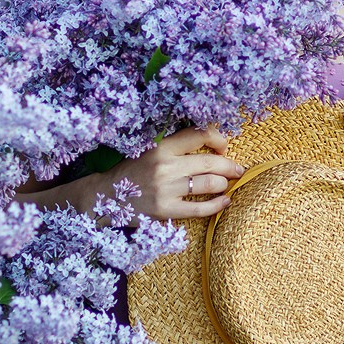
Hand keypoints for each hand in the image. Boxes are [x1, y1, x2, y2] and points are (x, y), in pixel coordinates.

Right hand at [109, 125, 245, 220]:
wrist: (106, 196)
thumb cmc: (134, 171)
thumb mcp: (152, 150)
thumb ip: (178, 147)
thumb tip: (214, 145)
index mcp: (162, 147)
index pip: (200, 134)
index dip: (219, 139)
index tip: (223, 148)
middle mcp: (165, 166)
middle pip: (210, 163)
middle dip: (230, 166)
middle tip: (238, 170)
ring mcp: (166, 189)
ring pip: (209, 184)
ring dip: (224, 184)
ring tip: (227, 184)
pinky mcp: (165, 210)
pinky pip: (200, 209)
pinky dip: (218, 205)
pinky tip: (225, 201)